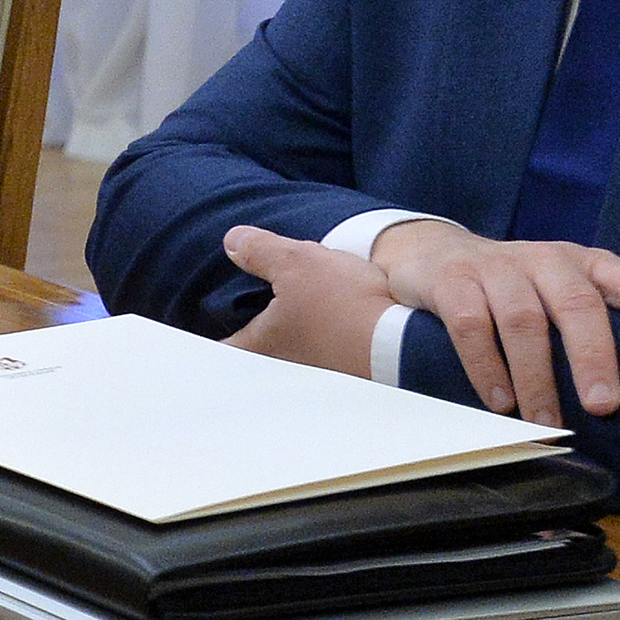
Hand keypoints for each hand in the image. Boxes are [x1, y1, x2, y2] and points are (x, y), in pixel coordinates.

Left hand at [222, 225, 400, 380]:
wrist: (411, 340)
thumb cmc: (348, 307)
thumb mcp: (297, 264)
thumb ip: (260, 252)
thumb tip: (233, 243)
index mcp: (264, 344)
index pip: (224, 349)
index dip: (212, 340)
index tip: (207, 335)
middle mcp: (287, 368)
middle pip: (258, 357)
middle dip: (252, 341)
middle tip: (246, 325)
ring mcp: (320, 376)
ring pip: (294, 357)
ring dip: (293, 340)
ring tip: (293, 319)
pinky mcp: (352, 374)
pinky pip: (327, 357)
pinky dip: (324, 342)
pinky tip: (334, 326)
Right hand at [364, 218, 619, 419]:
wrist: (436, 256)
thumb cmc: (520, 292)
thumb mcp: (563, 297)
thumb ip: (597, 328)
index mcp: (590, 266)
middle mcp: (549, 260)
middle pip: (577, 303)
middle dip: (592, 358)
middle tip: (603, 407)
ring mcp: (499, 267)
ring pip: (524, 320)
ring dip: (536, 377)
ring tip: (545, 421)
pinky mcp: (454, 281)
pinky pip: (472, 326)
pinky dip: (487, 368)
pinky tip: (500, 402)